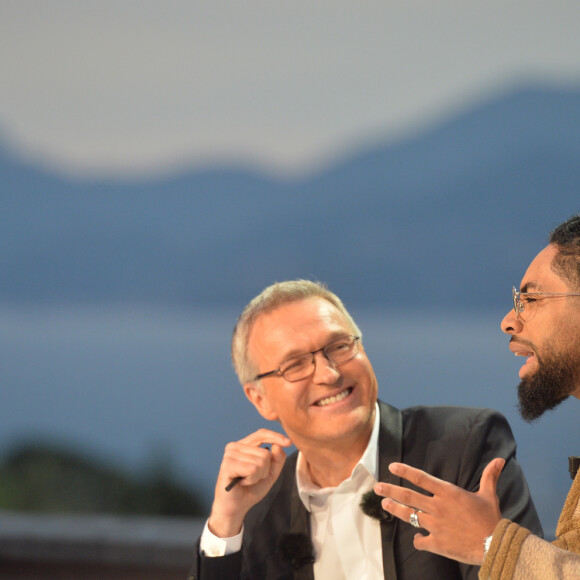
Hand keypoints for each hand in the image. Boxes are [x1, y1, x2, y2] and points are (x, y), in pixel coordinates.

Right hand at [208, 428, 291, 537]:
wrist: (235, 508)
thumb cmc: (250, 489)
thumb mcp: (270, 474)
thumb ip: (277, 460)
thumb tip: (278, 446)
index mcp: (243, 445)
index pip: (261, 434)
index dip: (275, 437)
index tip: (289, 442)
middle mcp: (235, 447)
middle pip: (265, 452)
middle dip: (265, 470)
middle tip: (252, 478)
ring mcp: (230, 455)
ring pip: (260, 461)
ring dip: (258, 476)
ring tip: (246, 481)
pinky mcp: (227, 465)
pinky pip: (253, 469)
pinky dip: (252, 480)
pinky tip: (242, 483)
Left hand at [374, 458, 504, 564]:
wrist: (495, 545)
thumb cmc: (491, 519)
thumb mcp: (489, 495)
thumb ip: (489, 476)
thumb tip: (500, 460)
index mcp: (448, 493)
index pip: (420, 478)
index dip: (404, 471)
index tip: (391, 466)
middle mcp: (438, 506)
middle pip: (408, 496)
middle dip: (390, 490)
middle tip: (377, 487)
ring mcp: (435, 525)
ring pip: (409, 516)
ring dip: (395, 509)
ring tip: (384, 503)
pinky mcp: (437, 543)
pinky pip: (420, 540)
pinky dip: (417, 539)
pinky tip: (417, 538)